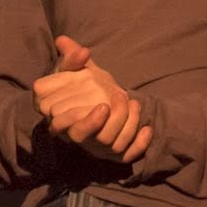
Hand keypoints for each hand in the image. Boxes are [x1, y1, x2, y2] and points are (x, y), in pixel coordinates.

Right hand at [32, 34, 152, 166]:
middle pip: (88, 137)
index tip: (104, 105)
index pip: (61, 126)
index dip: (82, 120)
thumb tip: (83, 51)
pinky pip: (127, 156)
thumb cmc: (76, 86)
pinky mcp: (113, 155)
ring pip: (109, 144)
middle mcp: (74, 135)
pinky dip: (138, 144)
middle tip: (121, 97)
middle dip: (109, 120)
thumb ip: (72, 60)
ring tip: (134, 103)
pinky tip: (147, 129)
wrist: (93, 101)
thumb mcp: (71, 72)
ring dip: (126, 125)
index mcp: (59, 117)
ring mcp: (95, 147)